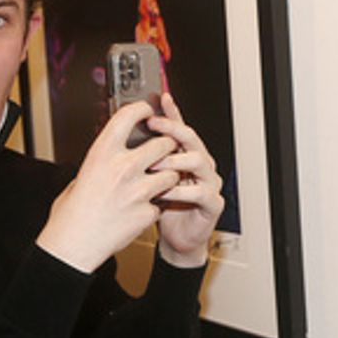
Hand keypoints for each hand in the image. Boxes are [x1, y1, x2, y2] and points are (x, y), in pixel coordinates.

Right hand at [37, 101, 185, 272]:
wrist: (73, 245)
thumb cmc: (71, 213)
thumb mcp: (81, 177)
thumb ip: (102, 163)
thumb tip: (114, 154)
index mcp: (102, 154)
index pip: (128, 117)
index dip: (142, 109)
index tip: (148, 110)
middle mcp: (123, 168)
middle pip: (163, 143)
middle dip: (168, 146)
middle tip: (165, 150)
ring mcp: (138, 191)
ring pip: (172, 173)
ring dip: (169, 176)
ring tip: (159, 182)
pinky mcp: (147, 212)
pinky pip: (162, 202)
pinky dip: (157, 206)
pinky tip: (144, 209)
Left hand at [143, 93, 224, 267]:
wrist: (175, 238)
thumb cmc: (163, 206)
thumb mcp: (149, 177)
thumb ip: (144, 156)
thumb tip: (124, 132)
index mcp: (185, 155)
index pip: (180, 127)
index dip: (172, 112)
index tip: (159, 100)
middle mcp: (200, 164)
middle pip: (192, 138)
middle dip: (172, 129)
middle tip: (154, 126)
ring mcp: (209, 182)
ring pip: (199, 160)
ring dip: (174, 160)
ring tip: (154, 165)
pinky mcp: (213, 203)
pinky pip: (200, 191)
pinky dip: (181, 190)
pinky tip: (164, 191)